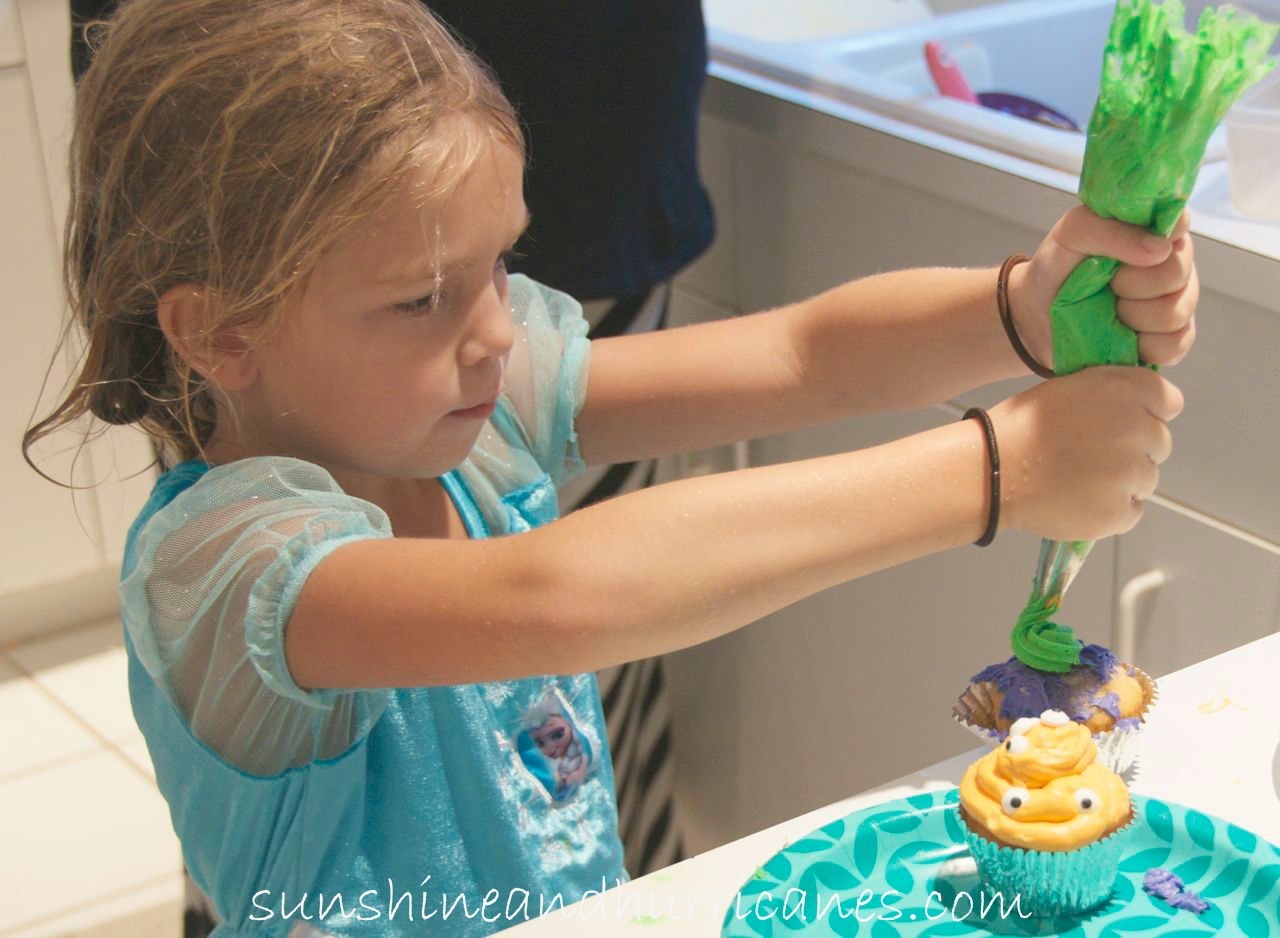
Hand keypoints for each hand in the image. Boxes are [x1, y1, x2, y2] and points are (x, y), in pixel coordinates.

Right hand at [990, 366, 1183, 540]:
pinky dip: (1110, 511)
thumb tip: (1138, 410)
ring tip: (1079, 480)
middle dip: (1134, 450)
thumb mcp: (1070, 387)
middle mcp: (1137, 428)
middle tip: (1091, 456)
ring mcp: (1131, 473)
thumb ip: (1112, 395)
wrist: (993, 470)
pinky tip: (1078, 500)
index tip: (1124, 424)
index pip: (1169, 402)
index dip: (1147, 413)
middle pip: (1160, 444)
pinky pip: (1131, 512)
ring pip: (1146, 480)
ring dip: (1122, 482)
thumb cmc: (1021, 427)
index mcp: (1125, 390)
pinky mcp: (1119, 511)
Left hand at [1007, 206, 1197, 370]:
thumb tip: (1159, 247)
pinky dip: (1142, 345)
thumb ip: (1109, 230)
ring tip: (1109, 310)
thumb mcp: (1072, 235)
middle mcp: (1175, 261)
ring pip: (1175, 312)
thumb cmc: (1059, 268)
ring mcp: (1178, 301)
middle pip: (1177, 273)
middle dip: (1132, 284)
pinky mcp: (1172, 339)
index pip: (1180, 222)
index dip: (1157, 239)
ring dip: (1132, 316)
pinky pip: (1173, 345)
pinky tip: (1121, 336)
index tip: (1126, 253)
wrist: (1037, 316)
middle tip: (1107, 285)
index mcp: (1155, 228)